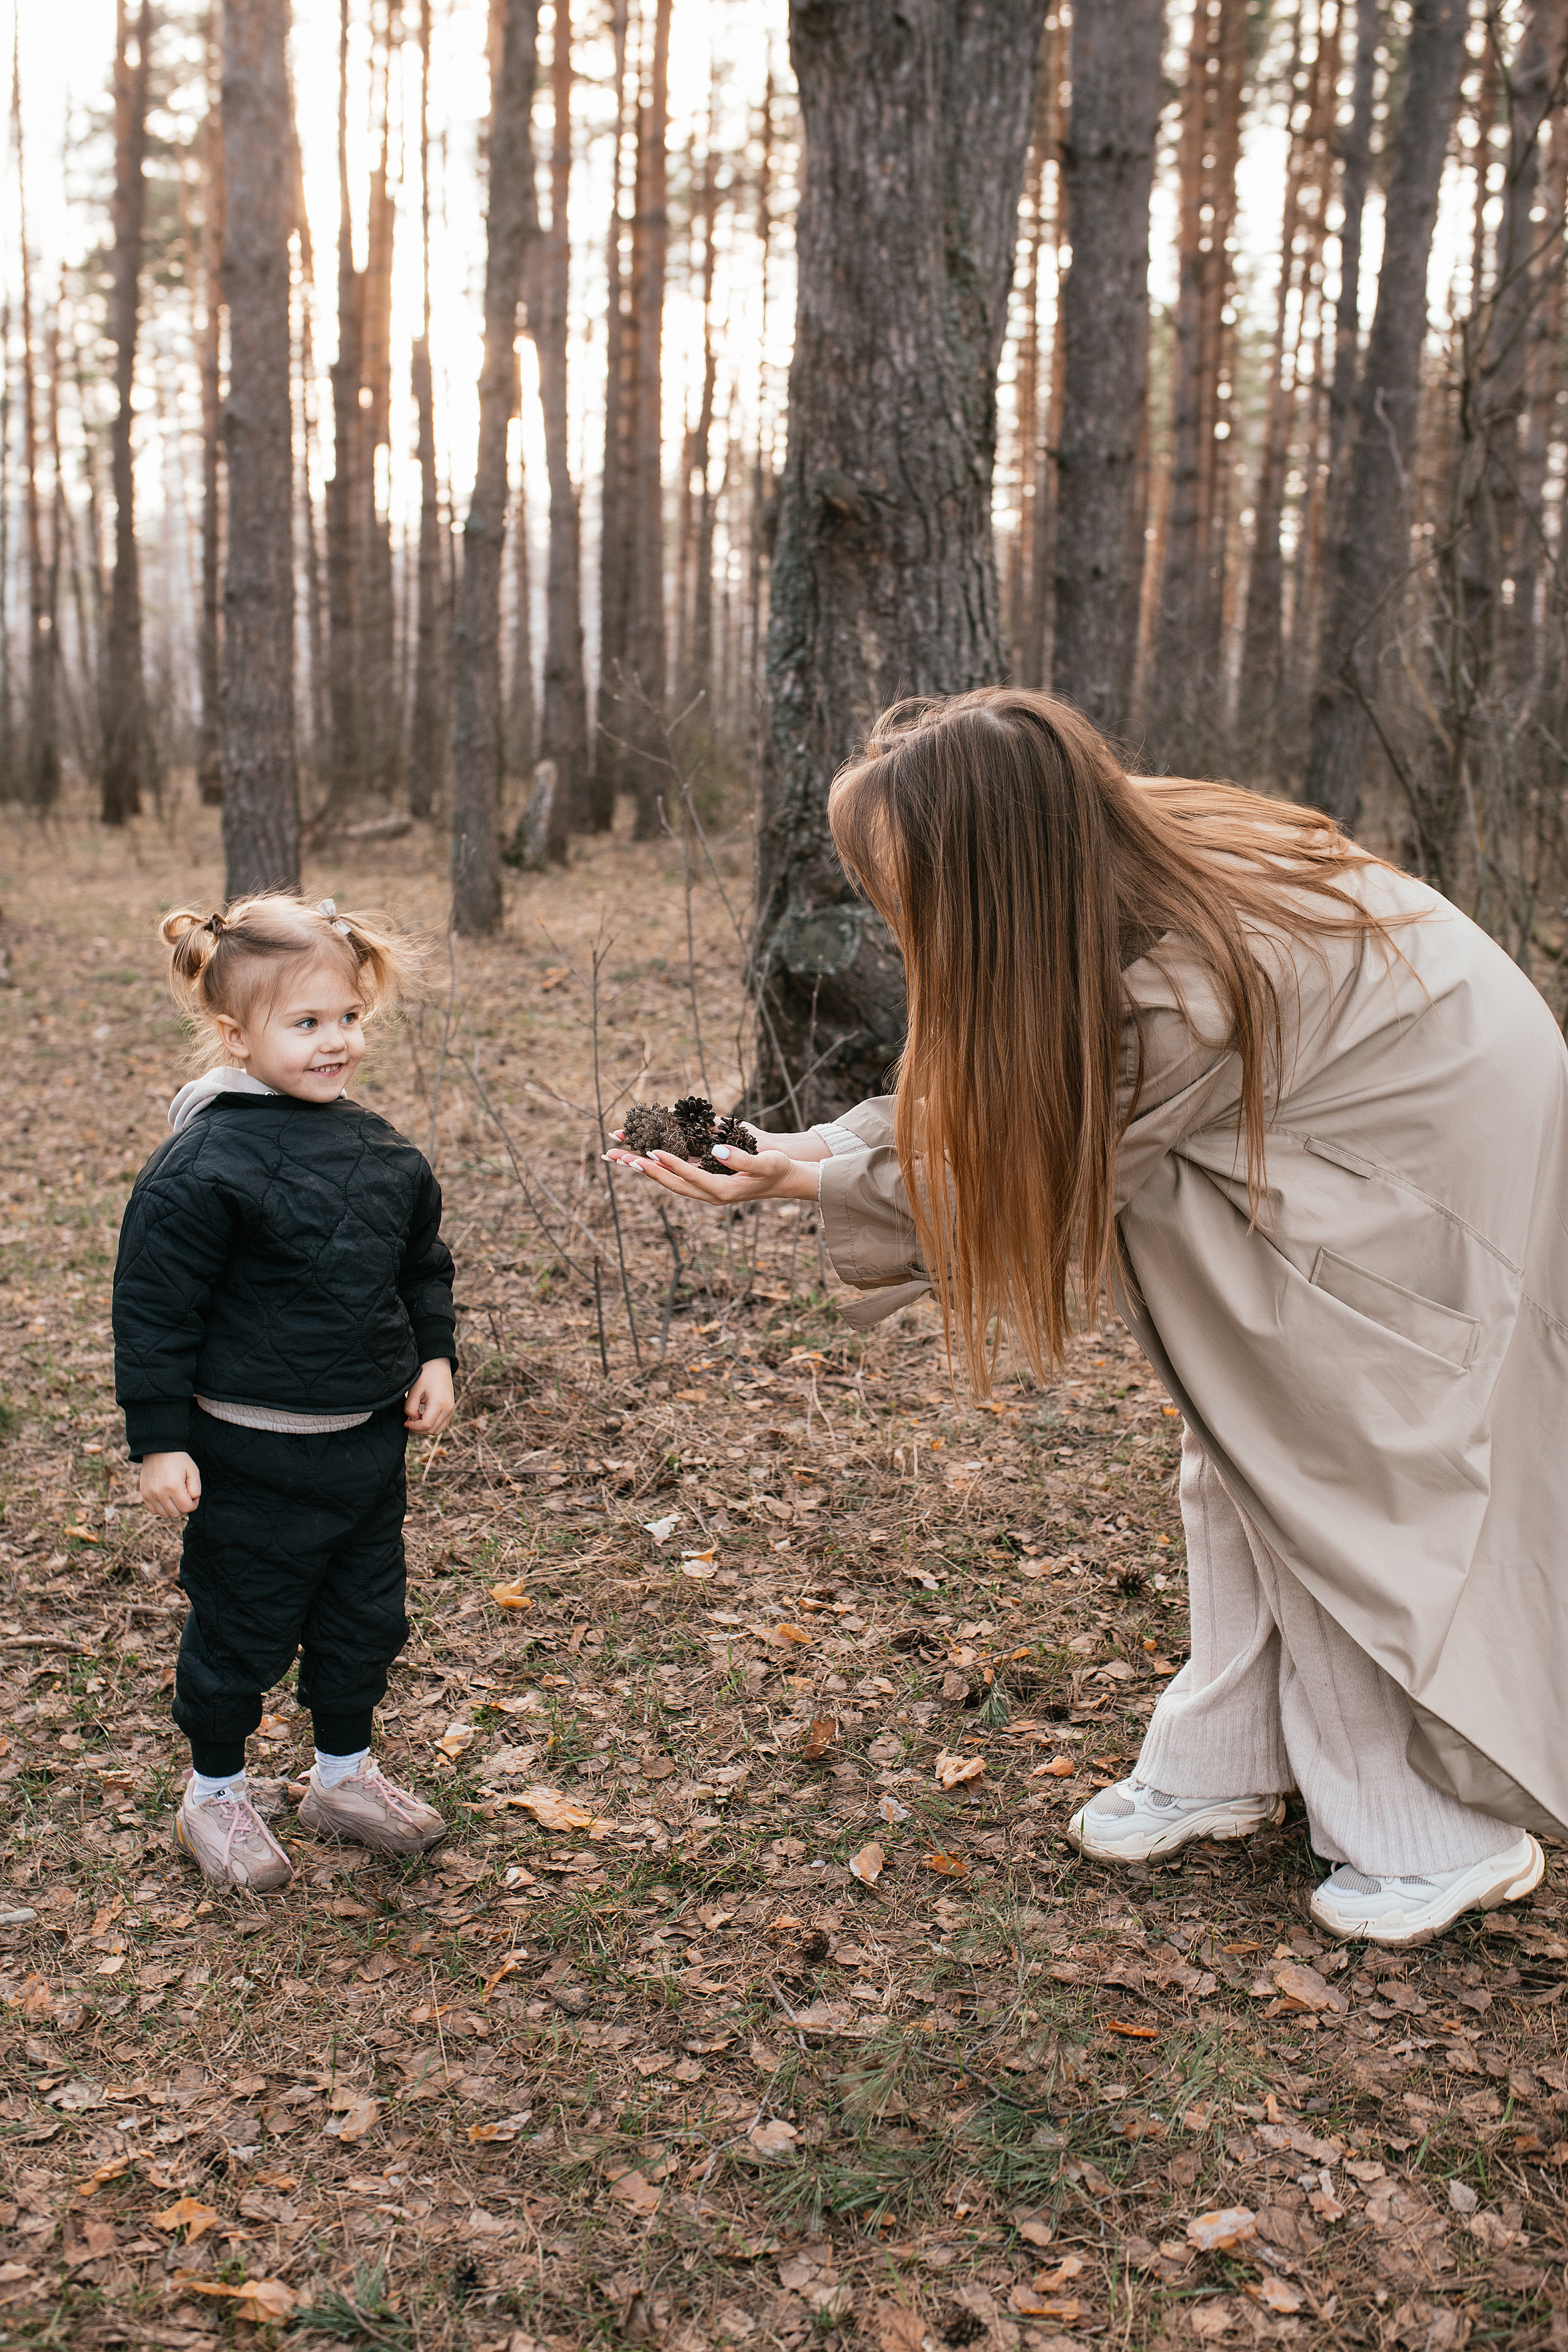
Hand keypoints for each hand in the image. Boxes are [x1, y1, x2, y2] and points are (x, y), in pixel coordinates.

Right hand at [140, 1452, 201, 1518]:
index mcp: (173, 1486)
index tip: (193, 1495)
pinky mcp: (144, 1494)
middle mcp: (159, 1492)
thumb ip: (196, 1489)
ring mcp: (150, 1494)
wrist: (158, 1450)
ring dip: (172, 1509)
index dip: (194, 1504)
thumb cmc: (178, 1460)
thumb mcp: (193, 1471)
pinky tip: (166, 1498)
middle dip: (183, 1507)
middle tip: (185, 1496)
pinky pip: (154, 1511)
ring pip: (164, 1515)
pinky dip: (161, 1508)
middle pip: (175, 1514)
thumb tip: (192, 1502)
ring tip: (175, 1497)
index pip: (187, 1508)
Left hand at [405, 1357, 454, 1434]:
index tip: (405, 1421)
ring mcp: (451, 1410)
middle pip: (432, 1430)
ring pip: (438, 1430)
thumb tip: (412, 1420)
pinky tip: (423, 1417)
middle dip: (419, 1429)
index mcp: (439, 1403)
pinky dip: (432, 1425)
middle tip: (409, 1421)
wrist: (438, 1365)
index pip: (426, 1425)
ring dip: (425, 1429)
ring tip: (416, 1419)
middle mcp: (448, 1409)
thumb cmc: (425, 1375)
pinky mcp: (450, 1409)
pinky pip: (441, 1425)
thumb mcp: (414, 1391)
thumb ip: (410, 1408)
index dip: (414, 1426)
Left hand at [603, 1142, 819, 1206]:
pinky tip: (649, 1160)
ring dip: (649, 1171)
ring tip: (625, 1159)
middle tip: (622, 1158)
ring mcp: (707, 1191)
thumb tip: (718, 1151)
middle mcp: (711, 1194)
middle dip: (647, 1170)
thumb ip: (743, 1159)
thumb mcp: (766, 1162)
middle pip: (672, 1183)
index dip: (671, 1164)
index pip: (690, 1176)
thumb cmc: (778, 1169)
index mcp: (723, 1191)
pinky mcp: (707, 1184)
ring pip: (672, 1182)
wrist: (785, 1181)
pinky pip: (679, 1178)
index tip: (653, 1152)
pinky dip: (662, 1169)